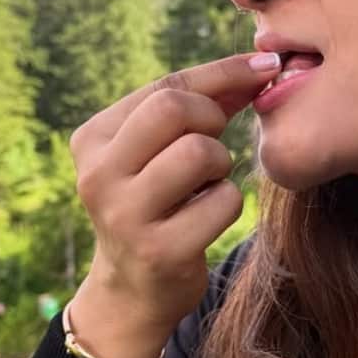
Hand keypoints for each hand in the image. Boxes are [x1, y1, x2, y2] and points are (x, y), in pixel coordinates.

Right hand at [65, 52, 281, 357]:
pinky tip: (205, 218)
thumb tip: (260, 66)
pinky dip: (227, 204)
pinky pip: (223, 201)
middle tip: (215, 142)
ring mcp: (124, 214)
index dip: (222, 72)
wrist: (132, 291)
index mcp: (92, 139)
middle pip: (174, 108)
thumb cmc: (157, 204)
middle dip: (212, 118)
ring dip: (221, 165)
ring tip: (206, 184)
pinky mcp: (159, 251)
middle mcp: (98, 174)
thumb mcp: (159, 152)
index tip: (264, 67)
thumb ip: (200, 108)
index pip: (166, 86)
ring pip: (200, 152)